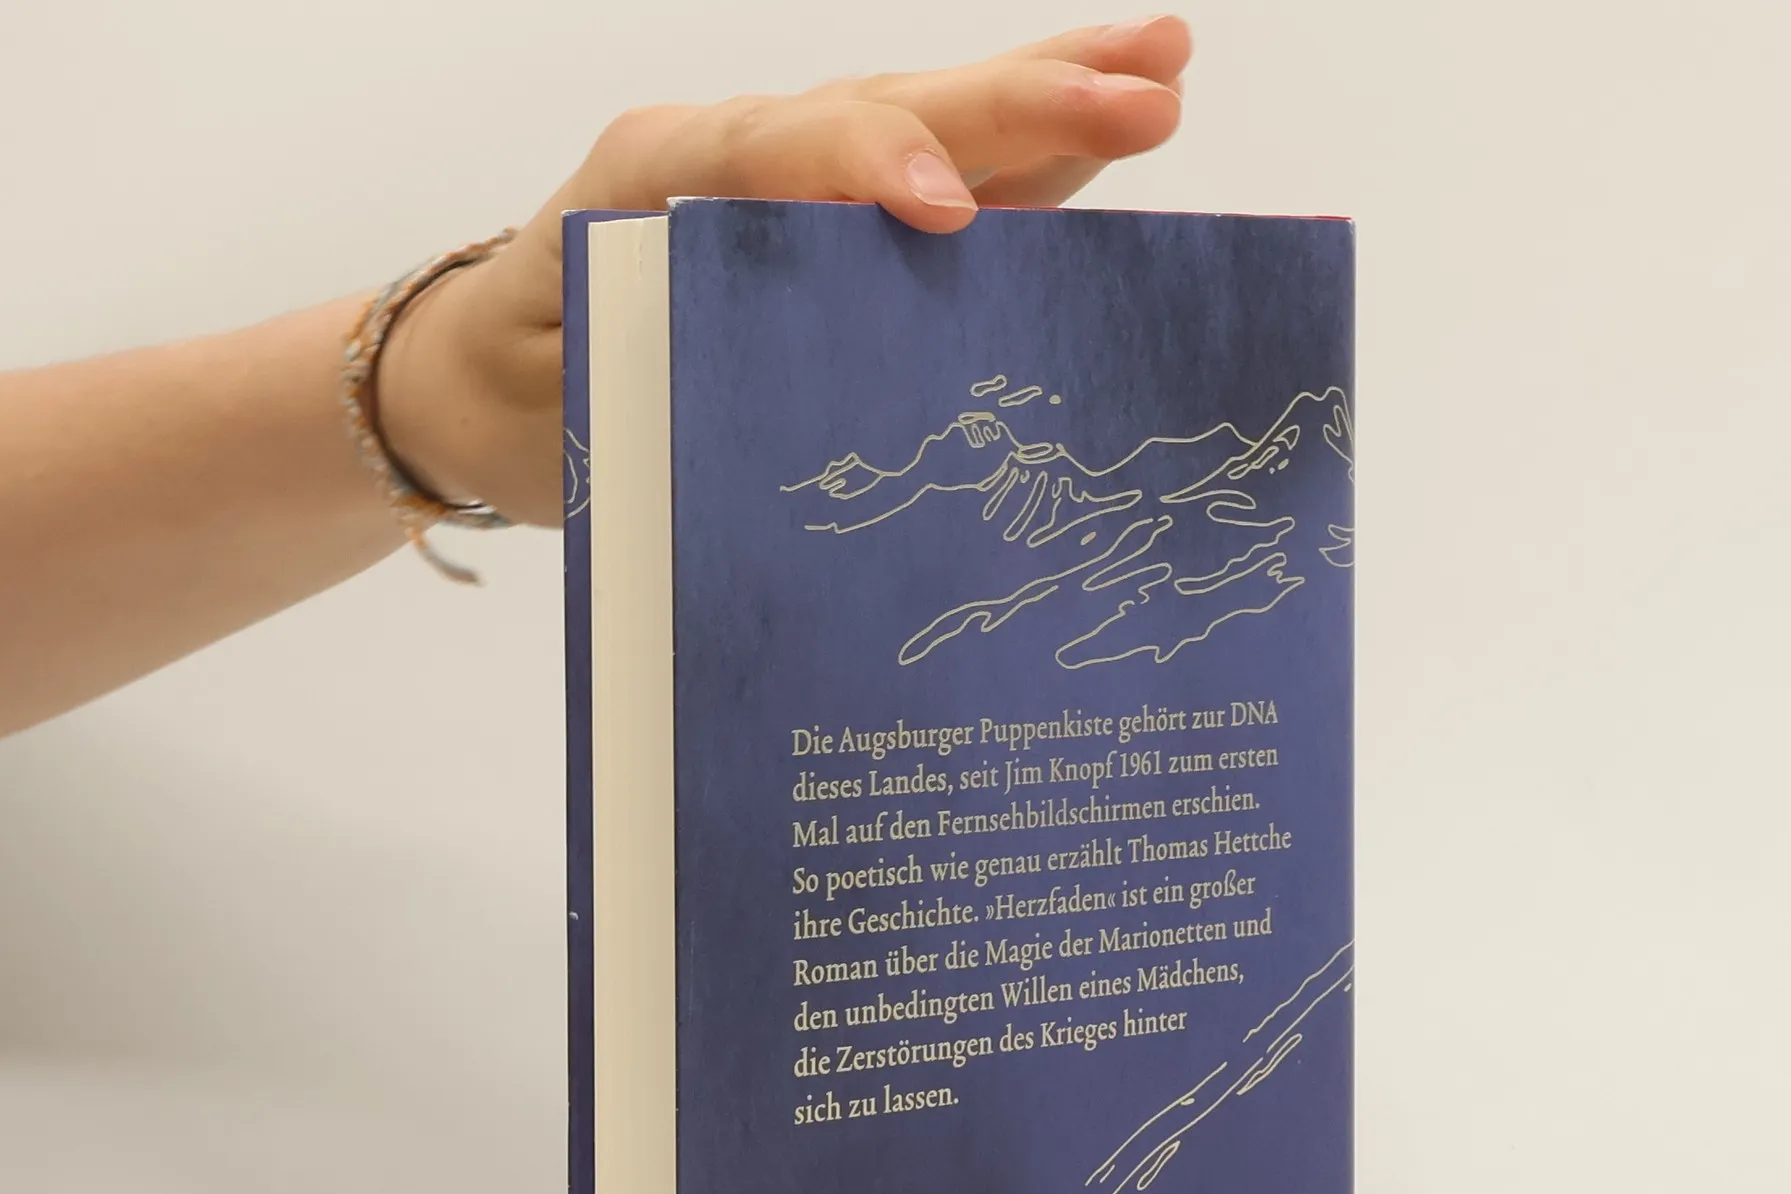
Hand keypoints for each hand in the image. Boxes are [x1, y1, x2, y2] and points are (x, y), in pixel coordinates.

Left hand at [376, 18, 1190, 526]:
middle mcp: (740, 158)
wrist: (492, 376)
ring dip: (1050, 98)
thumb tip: (771, 383)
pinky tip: (1106, 136)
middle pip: (885, 107)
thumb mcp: (570, 393)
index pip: (773, 149)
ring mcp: (798, 182)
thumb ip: (659, 364)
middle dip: (1014, 103)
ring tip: (1162, 67)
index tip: (949, 213)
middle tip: (1142, 90)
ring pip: (931, 122)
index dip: (864, 164)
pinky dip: (1028, 162)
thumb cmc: (530, 389)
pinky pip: (939, 180)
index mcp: (659, 179)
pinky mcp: (836, 225)